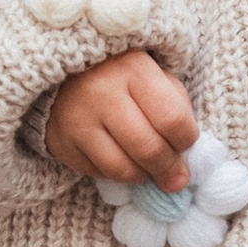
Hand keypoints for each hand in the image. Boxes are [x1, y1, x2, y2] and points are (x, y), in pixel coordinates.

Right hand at [42, 51, 198, 189]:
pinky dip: (116, 174)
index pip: (172, 119)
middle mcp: (102, 94)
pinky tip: (120, 158)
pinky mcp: (61, 143)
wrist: (67, 74)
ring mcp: (78, 120)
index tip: (186, 143)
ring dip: (143, 176)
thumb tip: (185, 161)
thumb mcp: (156, 78)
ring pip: (122, 170)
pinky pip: (98, 174)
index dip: (186, 140)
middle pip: (148, 149)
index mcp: (134, 70)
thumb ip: (177, 110)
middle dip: (168, 169)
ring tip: (148, 167)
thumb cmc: (124, 78)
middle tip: (175, 176)